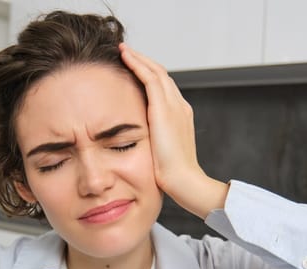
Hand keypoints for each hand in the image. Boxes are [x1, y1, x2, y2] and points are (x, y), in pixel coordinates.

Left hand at [119, 43, 227, 218]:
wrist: (183, 180)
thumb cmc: (171, 175)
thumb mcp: (161, 152)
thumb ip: (153, 140)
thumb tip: (137, 142)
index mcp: (181, 115)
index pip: (164, 87)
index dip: (149, 74)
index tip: (133, 68)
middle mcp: (180, 106)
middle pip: (161, 74)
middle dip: (144, 61)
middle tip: (126, 52)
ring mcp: (174, 105)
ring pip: (155, 71)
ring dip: (138, 58)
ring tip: (123, 50)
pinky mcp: (164, 108)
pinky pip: (149, 78)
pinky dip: (137, 64)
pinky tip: (125, 57)